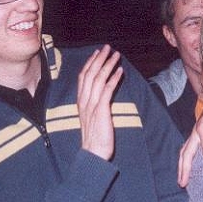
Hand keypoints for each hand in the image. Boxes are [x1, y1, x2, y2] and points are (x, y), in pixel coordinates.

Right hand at [77, 45, 122, 160]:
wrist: (92, 153)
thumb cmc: (95, 137)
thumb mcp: (94, 117)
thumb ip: (97, 104)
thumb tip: (105, 93)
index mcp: (81, 101)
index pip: (83, 77)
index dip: (90, 63)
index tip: (97, 53)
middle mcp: (84, 101)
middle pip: (90, 74)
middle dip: (99, 59)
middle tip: (108, 48)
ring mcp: (91, 105)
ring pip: (98, 79)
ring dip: (108, 65)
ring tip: (116, 55)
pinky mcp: (101, 111)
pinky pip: (106, 91)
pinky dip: (113, 79)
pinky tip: (120, 71)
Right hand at [177, 98, 202, 186]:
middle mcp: (195, 132)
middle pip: (186, 154)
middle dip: (185, 170)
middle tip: (184, 184)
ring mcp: (193, 133)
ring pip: (183, 152)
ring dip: (181, 167)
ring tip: (181, 180)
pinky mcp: (194, 134)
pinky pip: (186, 148)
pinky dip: (184, 159)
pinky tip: (185, 168)